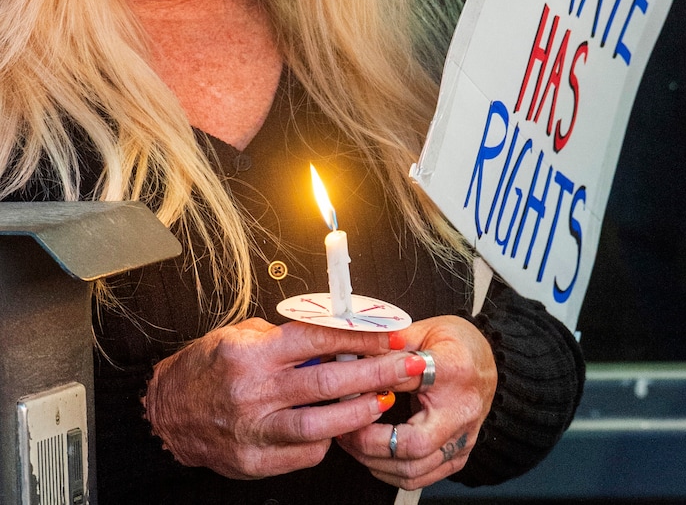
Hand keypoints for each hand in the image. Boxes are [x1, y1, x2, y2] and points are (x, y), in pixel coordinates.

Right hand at [143, 317, 425, 478]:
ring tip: (385, 399)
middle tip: (406, 366)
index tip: (387, 334)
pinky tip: (342, 428)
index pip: (316, 339)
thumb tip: (332, 334)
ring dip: (360, 412)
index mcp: (253, 353)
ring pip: (320, 424)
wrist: (168, 411)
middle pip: (327, 381)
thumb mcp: (241, 335)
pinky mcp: (255, 461)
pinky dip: (327, 440)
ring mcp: (255, 430)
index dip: (357, 337)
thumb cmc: (208, 367)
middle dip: (375, 372)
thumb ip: (284, 337)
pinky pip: (304, 453)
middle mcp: (254, 391)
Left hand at [336, 315, 496, 489]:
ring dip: (375, 462)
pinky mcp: (459, 456)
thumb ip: (389, 347)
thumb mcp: (421, 331)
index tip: (344, 392)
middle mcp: (462, 411)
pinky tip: (373, 458)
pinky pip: (421, 479)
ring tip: (352, 443)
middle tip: (344, 428)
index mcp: (452, 370)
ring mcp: (462, 438)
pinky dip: (391, 473)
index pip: (401, 384)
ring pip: (413, 470)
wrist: (485, 359)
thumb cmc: (455, 343)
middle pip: (411, 445)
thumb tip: (352, 359)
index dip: (368, 391)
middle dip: (368, 443)